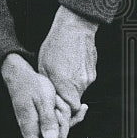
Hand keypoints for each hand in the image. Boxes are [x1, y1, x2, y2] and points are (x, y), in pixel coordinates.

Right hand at [0, 53, 71, 137]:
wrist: (22, 75)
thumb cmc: (30, 85)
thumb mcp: (42, 100)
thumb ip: (47, 119)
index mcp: (29, 126)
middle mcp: (33, 129)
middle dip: (62, 127)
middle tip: (58, 110)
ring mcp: (39, 124)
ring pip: (59, 130)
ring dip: (65, 118)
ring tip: (58, 102)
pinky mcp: (45, 119)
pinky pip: (60, 122)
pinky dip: (69, 114)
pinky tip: (80, 107)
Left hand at [38, 5, 97, 121]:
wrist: (76, 26)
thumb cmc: (57, 44)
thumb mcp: (43, 67)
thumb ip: (48, 88)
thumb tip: (50, 100)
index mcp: (67, 85)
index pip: (71, 111)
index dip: (65, 111)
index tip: (58, 106)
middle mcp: (81, 84)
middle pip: (75, 101)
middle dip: (66, 97)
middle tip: (56, 86)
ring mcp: (89, 77)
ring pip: (80, 90)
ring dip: (71, 86)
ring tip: (62, 72)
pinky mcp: (93, 70)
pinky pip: (84, 80)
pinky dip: (77, 77)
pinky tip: (70, 65)